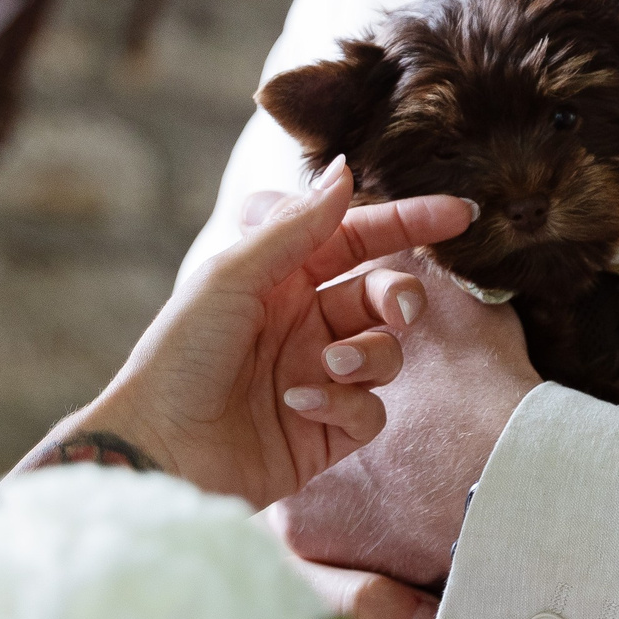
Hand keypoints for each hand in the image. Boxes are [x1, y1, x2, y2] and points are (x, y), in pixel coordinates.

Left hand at [33, 160, 473, 508]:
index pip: (357, 240)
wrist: (158, 449)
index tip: (460, 214)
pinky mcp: (323, 432)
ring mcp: (317, 378)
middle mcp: (303, 324)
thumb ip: (297, 227)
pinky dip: (345, 404)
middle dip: (400, 299)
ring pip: (386, 354)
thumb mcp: (233, 277)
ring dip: (368, 356)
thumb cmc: (179, 356)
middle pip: (383, 297)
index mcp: (280, 279)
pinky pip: (369, 411)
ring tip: (325, 366)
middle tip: (396, 310)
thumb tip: (345, 169)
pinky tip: (302, 405)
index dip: (407, 224)